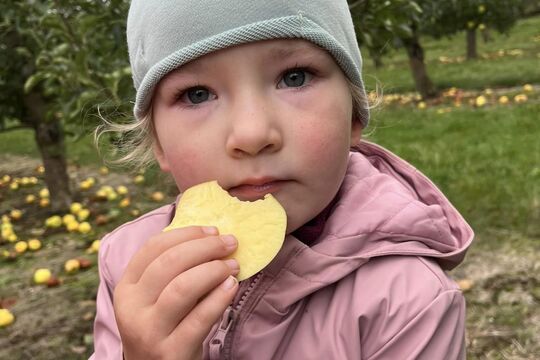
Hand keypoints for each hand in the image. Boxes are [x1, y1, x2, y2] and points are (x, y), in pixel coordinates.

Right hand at [113, 226, 239, 359]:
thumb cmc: (165, 324)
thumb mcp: (157, 297)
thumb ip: (175, 270)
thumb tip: (213, 238)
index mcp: (127, 287)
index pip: (153, 248)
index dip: (186, 233)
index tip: (212, 230)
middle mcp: (132, 307)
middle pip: (169, 263)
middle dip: (204, 247)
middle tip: (230, 243)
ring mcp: (149, 331)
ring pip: (182, 288)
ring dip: (213, 270)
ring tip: (233, 266)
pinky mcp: (170, 352)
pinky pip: (199, 319)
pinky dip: (219, 298)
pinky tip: (232, 287)